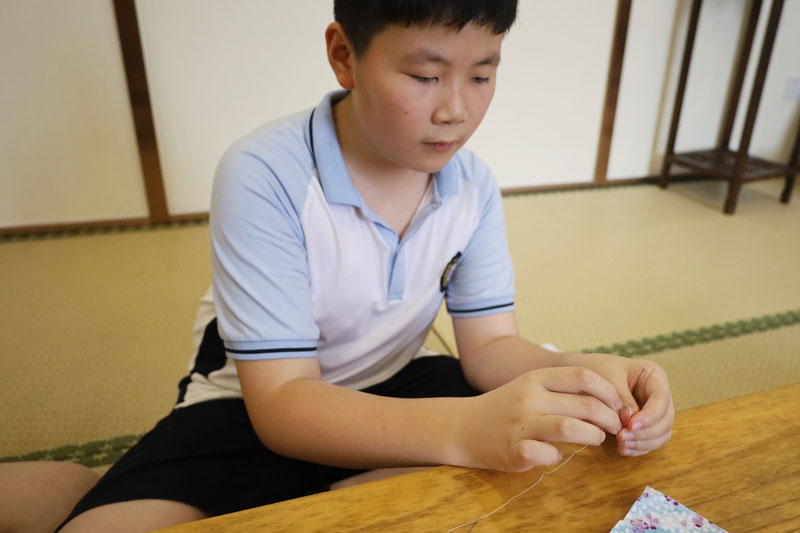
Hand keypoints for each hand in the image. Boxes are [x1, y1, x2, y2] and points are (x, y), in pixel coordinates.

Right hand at [452, 367, 623, 471]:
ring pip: (569, 428)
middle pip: (584, 404)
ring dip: (592, 436)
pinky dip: (558, 457)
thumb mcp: (531, 387)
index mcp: (535, 377)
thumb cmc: (507, 407)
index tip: (617, 405)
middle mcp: (528, 397)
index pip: (583, 377)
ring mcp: (519, 424)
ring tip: (596, 440)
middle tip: (614, 428)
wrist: (463, 426)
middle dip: (608, 418)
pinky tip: (556, 454)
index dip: (608, 391)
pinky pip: (547, 454)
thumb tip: (608, 401)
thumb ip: (562, 390)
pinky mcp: (513, 450)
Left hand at [565, 353, 673, 456]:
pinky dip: (639, 447)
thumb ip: (621, 398)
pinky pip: (651, 440)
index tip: (630, 425)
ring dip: (643, 442)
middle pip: (665, 419)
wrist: (584, 376)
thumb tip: (629, 421)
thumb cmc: (596, 370)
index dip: (650, 415)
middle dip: (646, 432)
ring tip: (621, 444)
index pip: (661, 399)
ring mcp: (655, 410)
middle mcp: (659, 394)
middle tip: (622, 437)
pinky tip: (623, 448)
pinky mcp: (647, 424)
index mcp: (654, 375)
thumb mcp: (607, 378)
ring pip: (662, 433)